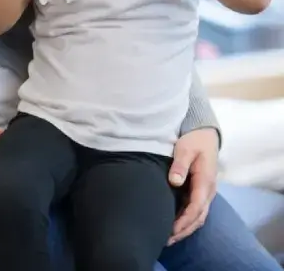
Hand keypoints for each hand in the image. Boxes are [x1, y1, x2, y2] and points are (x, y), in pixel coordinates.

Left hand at [167, 127, 218, 245]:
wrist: (206, 135)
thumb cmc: (194, 140)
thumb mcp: (185, 149)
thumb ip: (180, 165)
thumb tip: (175, 182)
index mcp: (205, 181)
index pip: (196, 207)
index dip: (184, 220)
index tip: (171, 229)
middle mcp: (208, 190)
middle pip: (198, 216)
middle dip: (184, 230)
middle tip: (167, 240)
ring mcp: (206, 192)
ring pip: (199, 216)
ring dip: (186, 228)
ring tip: (170, 237)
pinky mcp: (201, 190)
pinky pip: (196, 210)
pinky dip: (188, 220)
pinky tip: (176, 225)